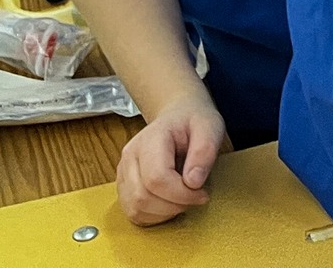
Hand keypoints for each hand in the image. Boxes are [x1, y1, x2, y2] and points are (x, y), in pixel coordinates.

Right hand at [115, 90, 226, 224]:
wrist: (177, 117)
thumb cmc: (193, 122)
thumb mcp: (209, 127)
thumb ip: (204, 152)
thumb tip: (193, 182)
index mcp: (150, 139)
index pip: (157, 178)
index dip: (181, 194)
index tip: (202, 193)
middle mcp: (130, 156)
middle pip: (142, 197)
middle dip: (174, 206)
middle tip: (195, 197)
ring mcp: (123, 172)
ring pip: (135, 209)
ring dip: (164, 213)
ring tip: (183, 199)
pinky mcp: (124, 187)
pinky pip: (133, 213)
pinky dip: (154, 216)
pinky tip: (170, 204)